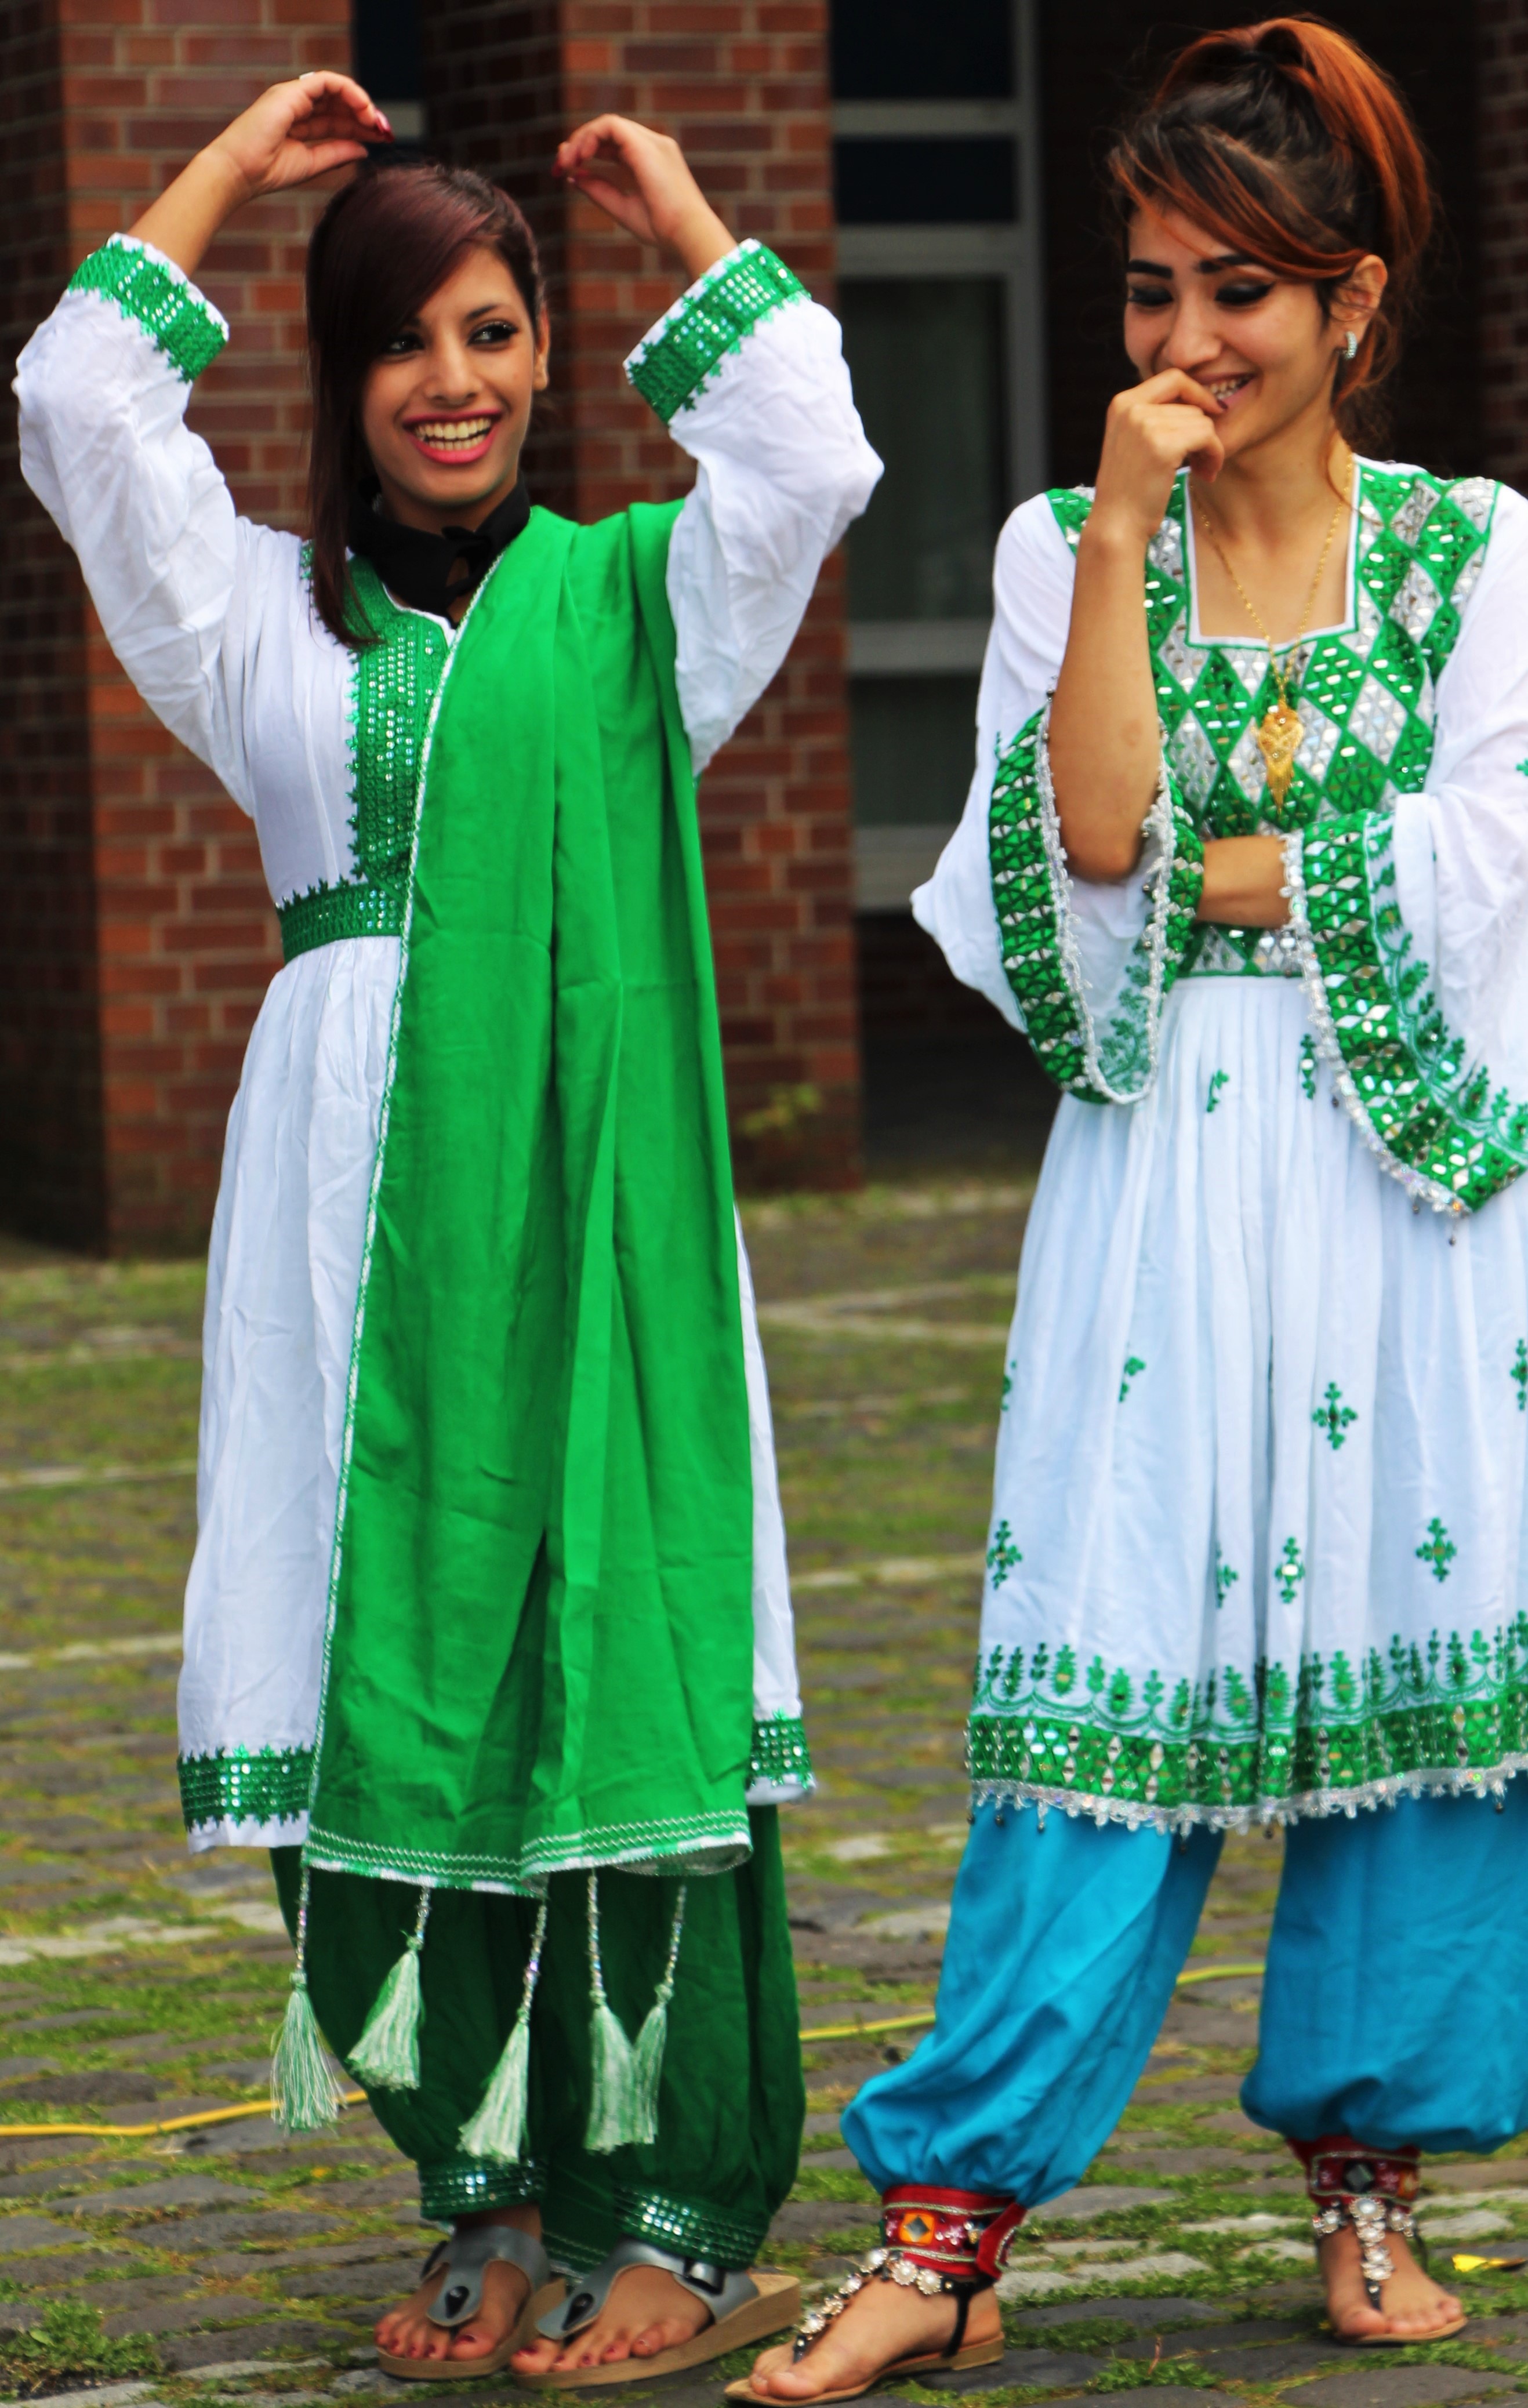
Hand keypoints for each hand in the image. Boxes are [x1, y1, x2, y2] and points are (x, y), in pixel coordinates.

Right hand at [207, 72, 388, 204]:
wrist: (240, 172)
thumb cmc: (267, 171)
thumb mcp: (312, 163)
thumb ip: (337, 153)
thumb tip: (364, 148)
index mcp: (298, 122)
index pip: (336, 118)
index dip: (360, 125)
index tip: (381, 138)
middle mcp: (296, 104)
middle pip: (338, 102)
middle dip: (365, 115)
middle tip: (385, 130)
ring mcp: (293, 95)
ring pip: (335, 88)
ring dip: (361, 103)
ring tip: (377, 122)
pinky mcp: (292, 91)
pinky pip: (328, 81)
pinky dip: (350, 92)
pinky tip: (365, 110)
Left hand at [555, 116, 733, 283]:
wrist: (687, 234)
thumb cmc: (663, 229)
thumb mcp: (623, 208)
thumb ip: (599, 190)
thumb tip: (573, 176)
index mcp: (652, 161)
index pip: (614, 145)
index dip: (588, 151)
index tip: (567, 169)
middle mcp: (654, 146)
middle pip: (609, 131)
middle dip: (580, 143)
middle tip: (559, 164)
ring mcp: (651, 142)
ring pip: (608, 124)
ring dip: (582, 139)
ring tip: (566, 161)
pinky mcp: (644, 145)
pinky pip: (610, 125)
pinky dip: (590, 136)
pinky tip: (580, 156)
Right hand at [1087, 369, 1226, 555]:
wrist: (1117, 525)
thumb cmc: (1129, 491)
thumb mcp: (1132, 441)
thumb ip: (1154, 416)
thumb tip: (1198, 400)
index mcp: (1123, 403)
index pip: (1173, 378)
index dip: (1198, 392)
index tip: (1212, 414)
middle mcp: (1132, 407)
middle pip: (1191, 403)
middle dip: (1204, 431)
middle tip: (1201, 460)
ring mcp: (1146, 424)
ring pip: (1202, 421)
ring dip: (1210, 447)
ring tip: (1200, 470)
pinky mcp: (1163, 445)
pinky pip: (1207, 437)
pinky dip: (1214, 455)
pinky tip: (1205, 474)